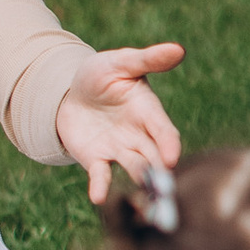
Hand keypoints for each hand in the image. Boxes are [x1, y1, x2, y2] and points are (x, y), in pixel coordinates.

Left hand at [53, 44, 186, 203]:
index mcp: (148, 111)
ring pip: (135, 169)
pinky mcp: (97, 160)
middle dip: (161, 173)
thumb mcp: (121, 63)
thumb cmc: (101, 74)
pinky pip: (101, 176)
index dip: (168, 144)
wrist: (71, 93)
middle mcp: (139, 135)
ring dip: (140, 182)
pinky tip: (98, 197)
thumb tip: (178, 49)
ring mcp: (119, 150)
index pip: (163, 130)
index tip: (171, 158)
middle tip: (166, 190)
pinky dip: (101, 187)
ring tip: (144, 200)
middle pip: (155, 157)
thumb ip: (147, 60)